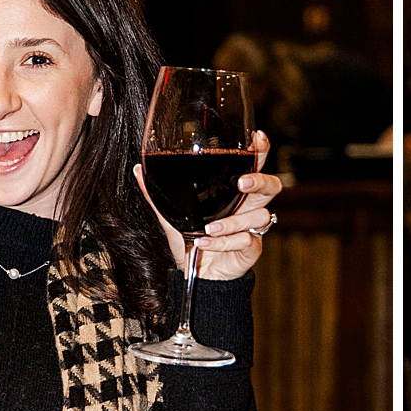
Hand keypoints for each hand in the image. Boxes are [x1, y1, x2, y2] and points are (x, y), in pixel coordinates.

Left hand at [136, 133, 279, 281]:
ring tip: (210, 228)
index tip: (257, 138)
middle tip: (241, 182)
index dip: (261, 150)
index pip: (254, 165)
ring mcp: (253, 227)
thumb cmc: (191, 238)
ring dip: (233, 221)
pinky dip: (223, 242)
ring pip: (259, 215)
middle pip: (271, 186)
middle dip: (259, 181)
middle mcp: (248, 205)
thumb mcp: (172, 214)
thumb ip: (157, 193)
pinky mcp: (251, 248)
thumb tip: (138, 169)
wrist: (197, 273)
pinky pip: (245, 240)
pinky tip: (205, 243)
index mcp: (234, 190)